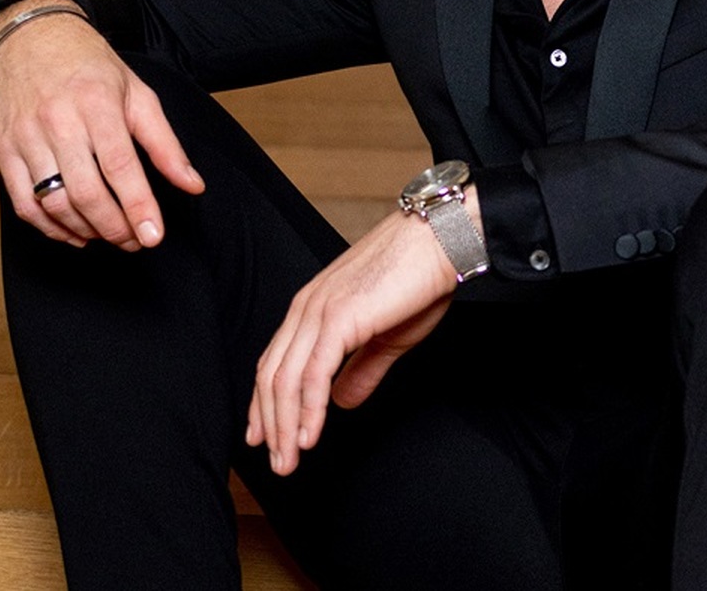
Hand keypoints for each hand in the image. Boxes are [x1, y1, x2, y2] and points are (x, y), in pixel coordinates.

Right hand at [0, 0, 202, 249]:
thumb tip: (192, 185)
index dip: (138, 206)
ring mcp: (26, 136)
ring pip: (53, 202)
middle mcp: (58, 120)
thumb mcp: (137, 93)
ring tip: (109, 235)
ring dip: (85, 230)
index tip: (153, 236)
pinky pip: (23, 203)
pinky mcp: (4, 149)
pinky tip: (74, 233)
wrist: (30, 37)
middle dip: (114, 227)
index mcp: (97, 102)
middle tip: (134, 241)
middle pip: (86, 192)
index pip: (120, 166)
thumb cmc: (90, 67)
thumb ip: (165, 143)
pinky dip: (49, 228)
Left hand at [245, 192, 477, 474]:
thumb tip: (341, 402)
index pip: (274, 362)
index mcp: (312, 307)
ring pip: (286, 379)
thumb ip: (362, 369)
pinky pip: (313, 374)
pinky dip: (308, 410)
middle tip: (279, 465)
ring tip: (289, 461)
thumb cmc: (420, 280)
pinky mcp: (339, 318)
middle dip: (272, 425)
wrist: (442, 241)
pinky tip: (309, 437)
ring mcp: (319, 311)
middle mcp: (307, 308)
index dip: (265, 404)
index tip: (264, 437)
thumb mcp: (387, 336)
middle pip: (272, 376)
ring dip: (285, 426)